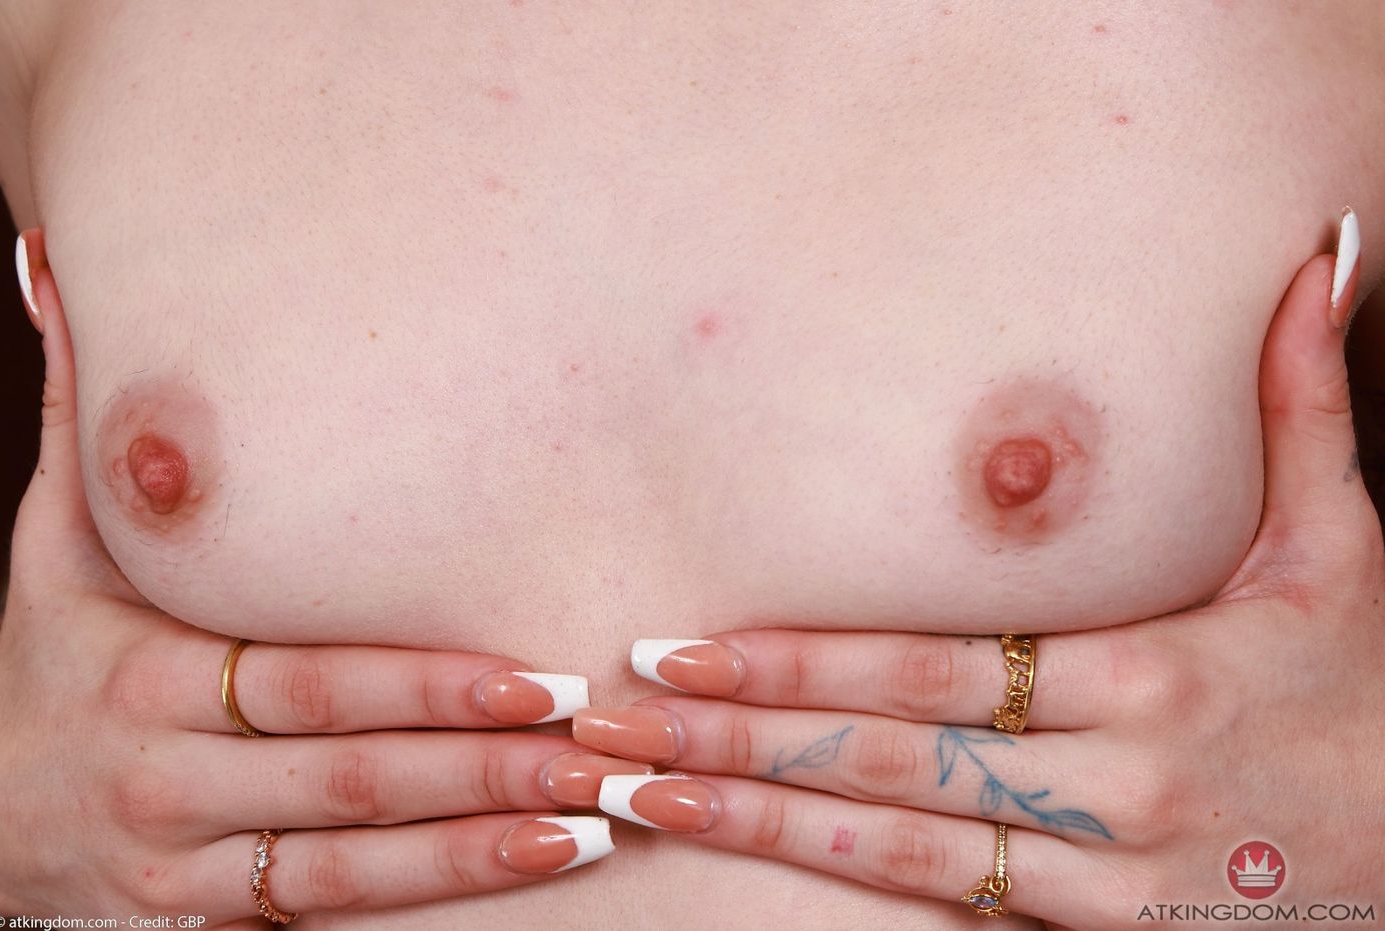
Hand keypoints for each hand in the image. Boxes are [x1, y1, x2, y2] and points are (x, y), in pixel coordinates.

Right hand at [0, 231, 642, 920]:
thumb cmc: (54, 652)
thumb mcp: (52, 544)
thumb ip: (80, 428)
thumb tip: (51, 268)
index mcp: (151, 677)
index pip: (312, 686)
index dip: (426, 689)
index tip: (538, 680)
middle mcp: (173, 776)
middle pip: (353, 775)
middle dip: (484, 763)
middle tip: (603, 747)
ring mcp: (192, 858)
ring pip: (358, 857)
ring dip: (485, 837)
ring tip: (599, 814)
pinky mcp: (210, 912)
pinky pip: (338, 904)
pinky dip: (441, 886)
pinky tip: (535, 858)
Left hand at [570, 221, 1384, 927]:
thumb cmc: (1360, 696)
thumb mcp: (1344, 552)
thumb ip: (1303, 414)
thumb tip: (1315, 262)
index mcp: (1151, 682)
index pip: (936, 674)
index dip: (804, 664)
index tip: (687, 652)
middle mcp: (1110, 785)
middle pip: (887, 760)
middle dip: (740, 740)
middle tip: (614, 724)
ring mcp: (1097, 875)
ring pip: (896, 845)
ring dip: (756, 822)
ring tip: (642, 797)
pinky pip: (946, 903)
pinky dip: (835, 881)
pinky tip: (750, 853)